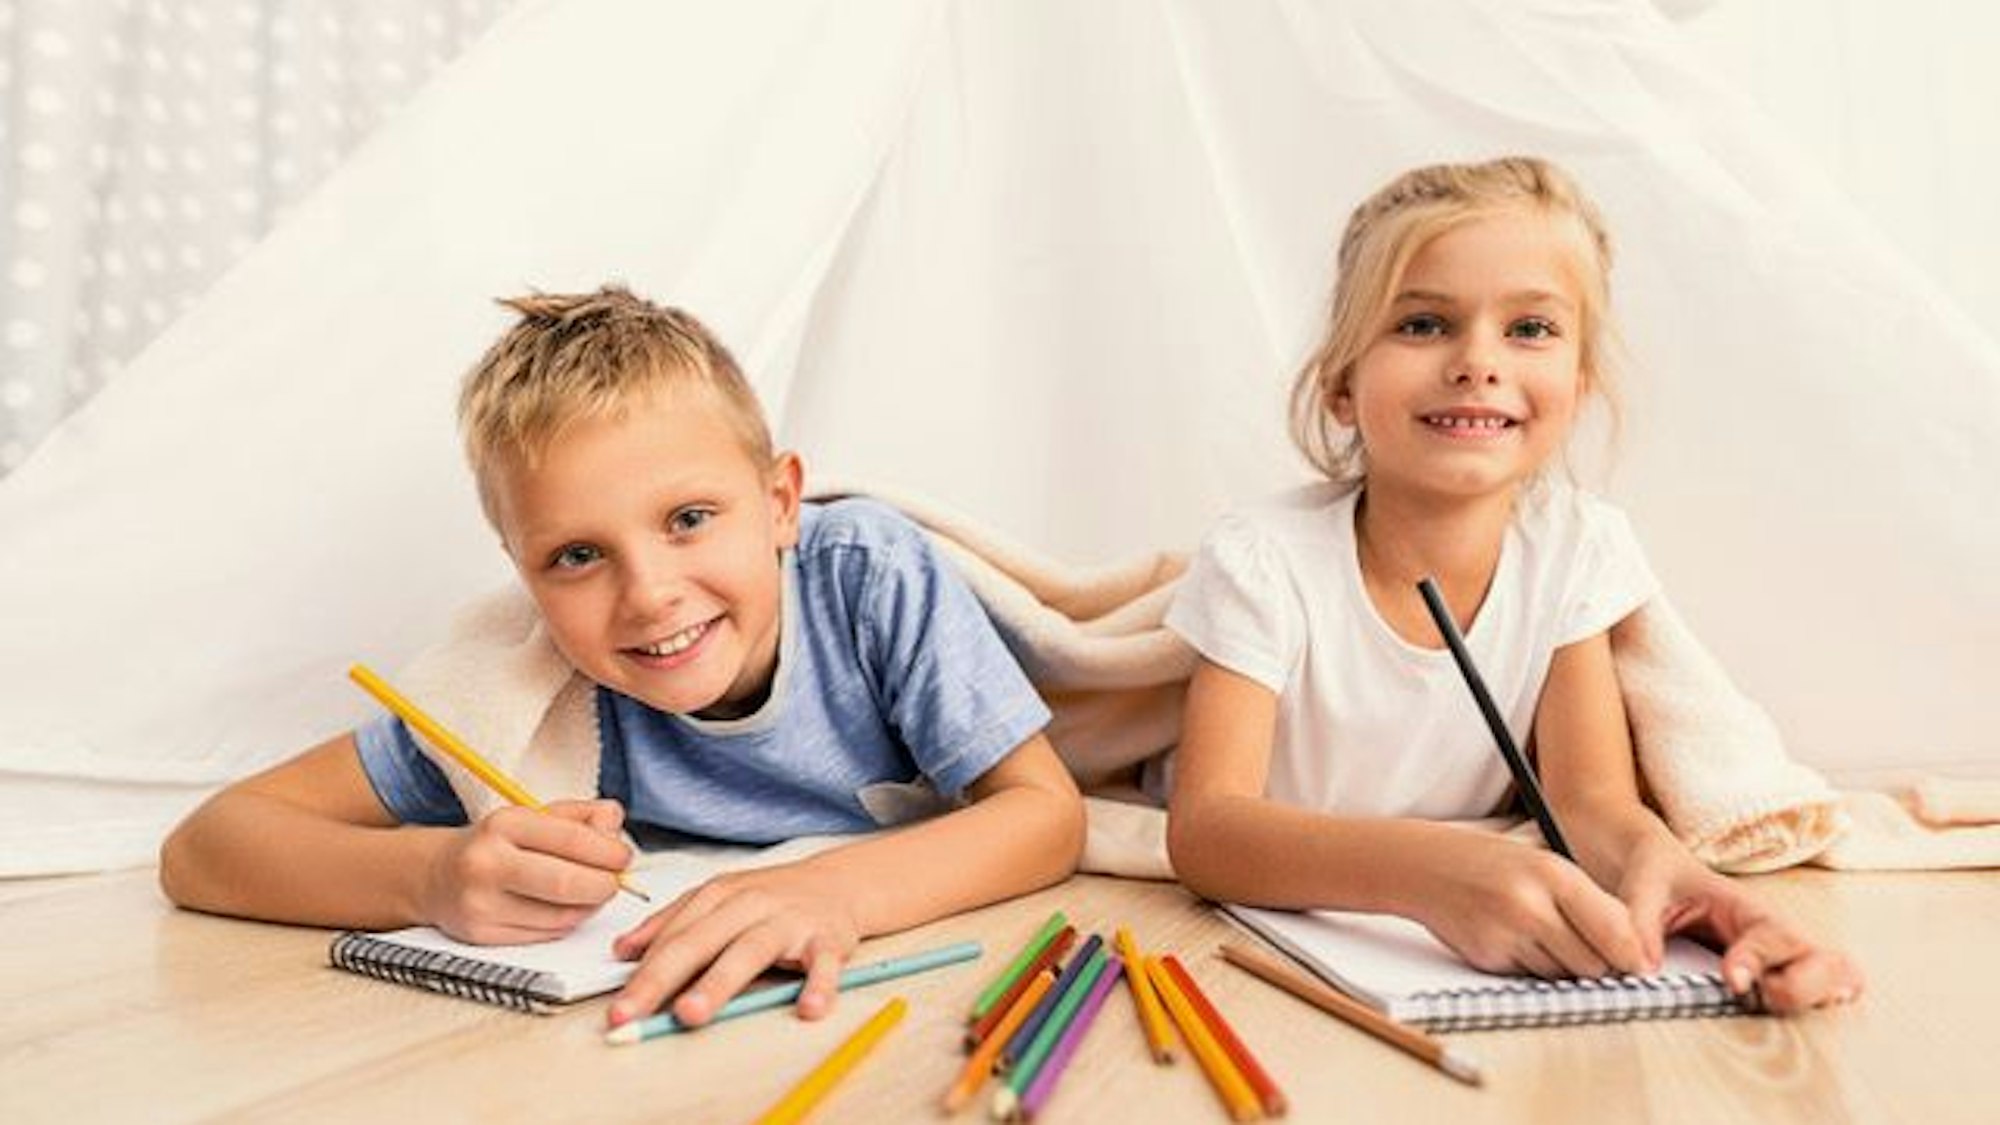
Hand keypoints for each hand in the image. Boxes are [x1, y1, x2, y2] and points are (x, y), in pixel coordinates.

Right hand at [418, 799, 631, 943]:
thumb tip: (615, 830)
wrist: (436, 874)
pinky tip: (563, 908)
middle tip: (614, 882)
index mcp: (504, 824)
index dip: (609, 852)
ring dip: (588, 907)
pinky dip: (566, 923)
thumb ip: (583, 817)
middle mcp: (487, 863)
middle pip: (567, 884)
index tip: (623, 857)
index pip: (572, 839)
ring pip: (560, 916)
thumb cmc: (498, 843)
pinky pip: (545, 934)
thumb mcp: (537, 815)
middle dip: (604, 886)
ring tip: (588, 893)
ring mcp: (481, 903)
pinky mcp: (481, 934)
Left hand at [605, 860, 861, 1028]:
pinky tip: (808, 1009)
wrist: (838, 882)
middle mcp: (749, 904)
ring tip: (690, 1014)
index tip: (617, 1011)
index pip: (672, 938)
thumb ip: (671, 923)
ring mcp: (788, 921)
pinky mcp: (828, 938)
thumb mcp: (718, 899)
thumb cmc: (772, 898)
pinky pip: (823, 964)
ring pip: (749, 951)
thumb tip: (623, 951)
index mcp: (717, 896)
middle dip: (660, 980)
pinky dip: (819, 986)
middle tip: (631, 1014)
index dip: (641, 976)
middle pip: (698, 942)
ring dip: (717, 984)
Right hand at [1411, 831, 1650, 978]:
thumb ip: (1590, 902)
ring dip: (1564, 966)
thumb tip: (1632, 952)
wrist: (1427, 867)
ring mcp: (1506, 934)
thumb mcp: (1546, 865)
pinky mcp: (1487, 957)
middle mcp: (1530, 906)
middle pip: (1593, 963)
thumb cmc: (1496, 865)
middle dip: (1599, 964)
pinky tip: (1516, 939)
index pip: (1614, 930)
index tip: (1643, 968)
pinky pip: (1531, 978)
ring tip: (1545, 935)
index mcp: (1553, 874)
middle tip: (1590, 949)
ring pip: (1563, 975)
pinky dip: (1533, 967)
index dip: (1633, 956)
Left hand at [1618, 846, 1863, 1011]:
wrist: (1663, 870)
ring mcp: (1784, 956)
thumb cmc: (1661, 877)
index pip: (1772, 934)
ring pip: (1837, 978)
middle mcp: (1775, 933)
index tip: (1734, 981)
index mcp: (1745, 907)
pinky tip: (1783, 1010)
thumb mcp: (1643, 889)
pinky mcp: (1779, 975)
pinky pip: (1820, 992)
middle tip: (1763, 996)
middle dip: (1803, 988)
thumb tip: (1645, 970)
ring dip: (1815, 998)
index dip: (1758, 960)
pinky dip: (1816, 1005)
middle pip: (1827, 962)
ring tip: (1774, 1004)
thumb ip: (1642, 925)